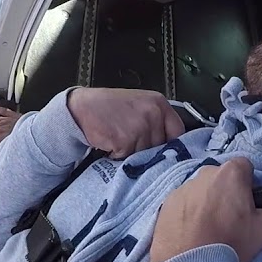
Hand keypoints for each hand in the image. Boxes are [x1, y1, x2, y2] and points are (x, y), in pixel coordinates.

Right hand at [67, 88, 184, 158]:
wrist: (83, 108)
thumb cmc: (111, 107)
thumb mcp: (140, 105)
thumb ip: (157, 120)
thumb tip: (171, 144)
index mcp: (159, 103)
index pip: (178, 131)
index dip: (171, 143)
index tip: (163, 149)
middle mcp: (153, 113)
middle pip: (161, 146)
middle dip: (148, 149)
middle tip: (131, 139)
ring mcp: (140, 127)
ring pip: (145, 154)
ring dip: (132, 153)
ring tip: (120, 139)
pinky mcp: (126, 140)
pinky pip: (128, 157)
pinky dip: (119, 155)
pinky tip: (112, 142)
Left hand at [150, 158, 261, 261]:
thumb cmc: (229, 243)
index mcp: (230, 173)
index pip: (245, 167)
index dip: (249, 184)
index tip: (247, 202)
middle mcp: (204, 174)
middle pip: (221, 178)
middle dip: (226, 192)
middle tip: (228, 218)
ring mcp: (182, 188)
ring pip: (201, 190)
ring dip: (206, 203)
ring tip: (207, 229)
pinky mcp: (166, 203)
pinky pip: (184, 203)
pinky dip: (188, 213)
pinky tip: (191, 233)